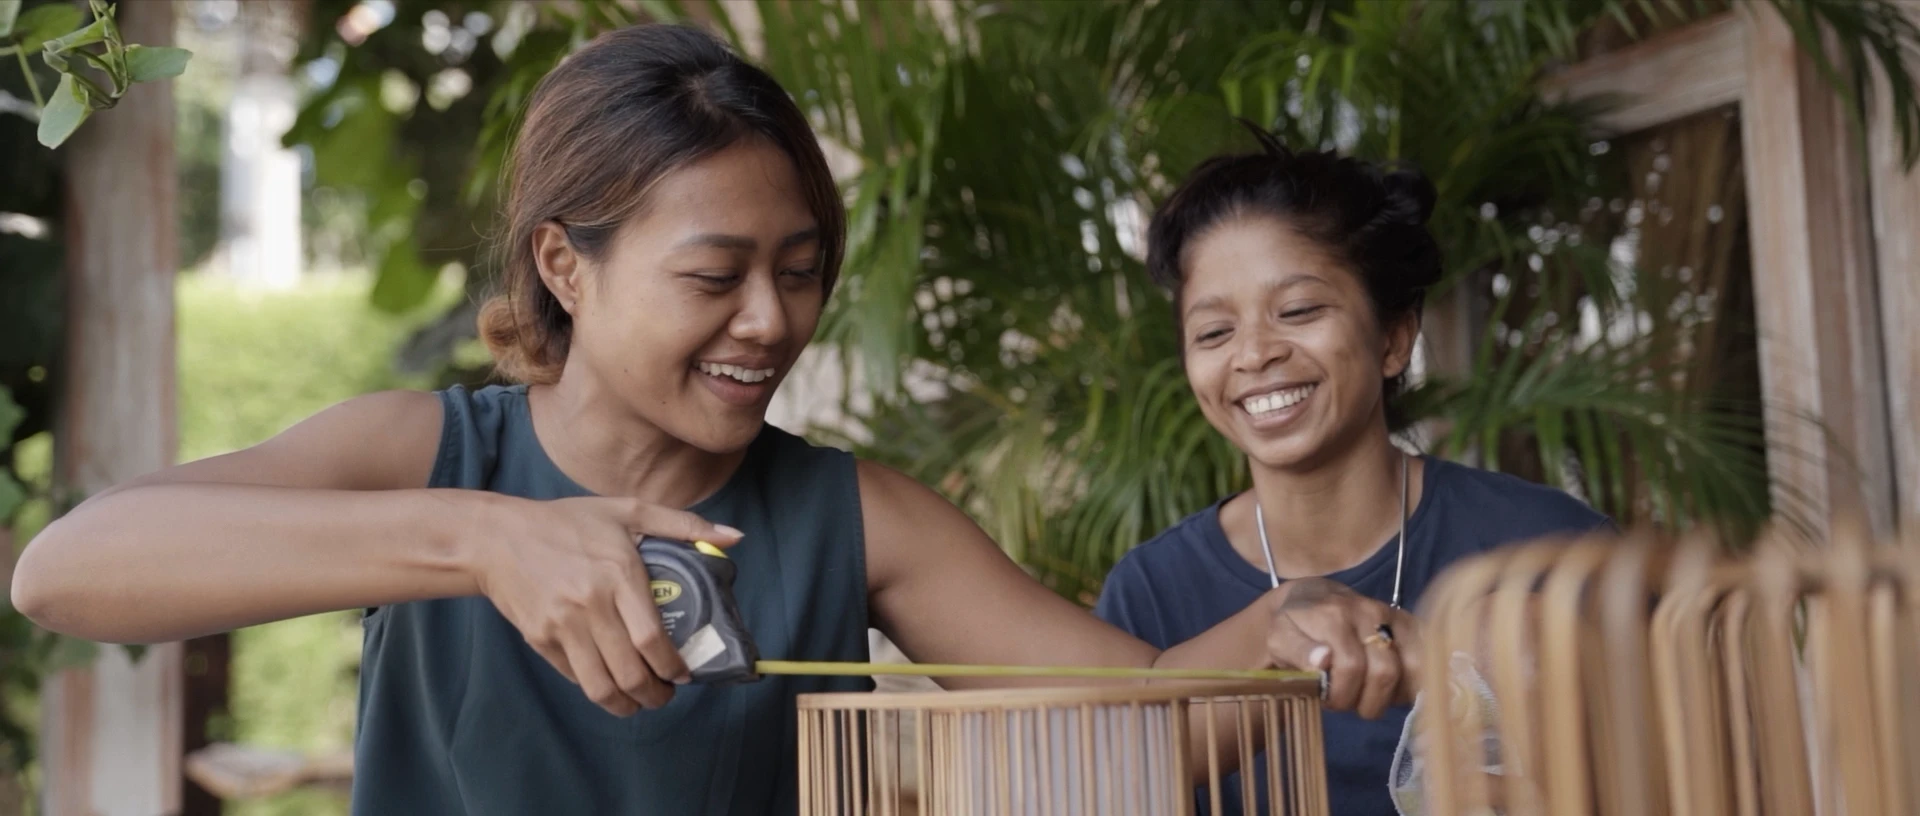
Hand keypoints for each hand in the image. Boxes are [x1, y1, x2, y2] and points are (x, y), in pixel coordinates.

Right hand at [465, 494, 742, 715]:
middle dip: (656, 694)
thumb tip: (734, 537)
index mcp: (618, 573)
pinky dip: (596, 688)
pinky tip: (609, 683)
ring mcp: (562, 626)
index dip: (673, 666)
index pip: (652, 639)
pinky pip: (574, 676)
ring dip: (627, 704)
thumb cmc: (567, 522)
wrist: (498, 537)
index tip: (684, 673)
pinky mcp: (539, 640)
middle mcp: (590, 604)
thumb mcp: (627, 510)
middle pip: (631, 671)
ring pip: (601, 686)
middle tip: (666, 694)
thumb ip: (683, 525)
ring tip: (640, 701)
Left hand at [1263, 577, 1422, 719]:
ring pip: (1413, 668)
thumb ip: (1297, 651)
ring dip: (1392, 695)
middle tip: (1348, 701)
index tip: (1328, 699)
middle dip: (1366, 700)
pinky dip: (1412, 684)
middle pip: (1385, 672)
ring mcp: (1393, 616)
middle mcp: (1368, 611)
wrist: (1313, 598)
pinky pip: (1427, 660)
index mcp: (1333, 615)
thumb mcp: (1279, 639)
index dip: (1342, 694)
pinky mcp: (1410, 623)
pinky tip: (1391, 689)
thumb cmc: (1294, 627)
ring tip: (1370, 695)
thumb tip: (1323, 660)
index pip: (1351, 667)